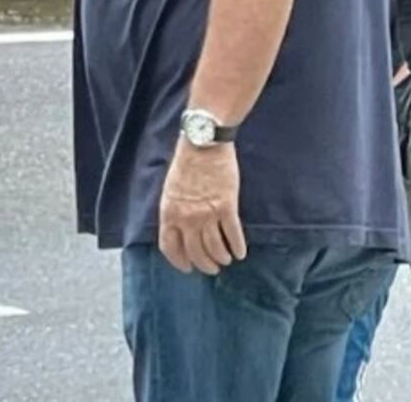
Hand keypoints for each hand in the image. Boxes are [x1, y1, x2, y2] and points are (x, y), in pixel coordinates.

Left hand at [158, 141, 246, 274]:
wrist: (204, 143)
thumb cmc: (187, 162)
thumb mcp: (171, 190)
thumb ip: (174, 212)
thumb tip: (180, 230)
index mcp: (169, 214)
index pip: (171, 248)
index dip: (180, 262)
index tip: (188, 268)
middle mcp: (187, 219)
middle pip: (195, 252)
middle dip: (204, 264)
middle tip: (212, 268)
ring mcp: (207, 214)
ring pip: (215, 248)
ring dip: (221, 257)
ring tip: (225, 260)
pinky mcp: (227, 207)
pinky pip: (233, 234)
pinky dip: (237, 247)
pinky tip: (240, 253)